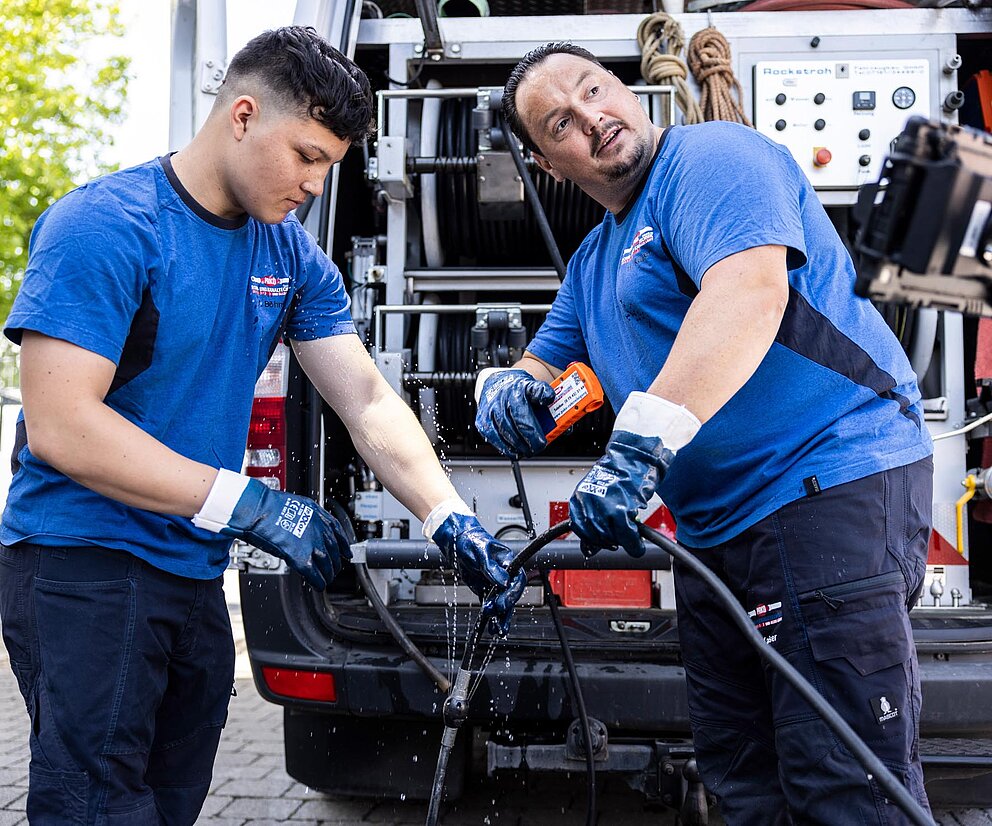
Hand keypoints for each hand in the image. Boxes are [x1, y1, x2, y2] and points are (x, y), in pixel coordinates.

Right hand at [195, 470, 350, 590]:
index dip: (344, 545)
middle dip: (335, 562)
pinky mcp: (301, 557)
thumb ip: (306, 518)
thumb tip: (306, 528)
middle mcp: (319, 529)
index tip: (346, 552)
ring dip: (328, 574)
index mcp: (318, 515)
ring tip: (327, 579)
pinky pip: (315, 574)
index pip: (338, 532)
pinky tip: (319, 585)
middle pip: (334, 551)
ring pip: (327, 564)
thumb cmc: (269, 506)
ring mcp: (312, 544)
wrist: (257, 510)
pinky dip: (318, 581)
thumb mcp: (296, 505)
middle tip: (334, 569)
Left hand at [432, 512, 526, 634]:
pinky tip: (492, 627)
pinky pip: (490, 604)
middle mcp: (504, 574)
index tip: (503, 602)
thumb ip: (491, 568)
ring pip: (502, 603)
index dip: (512, 592)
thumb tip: (503, 581)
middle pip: (510, 594)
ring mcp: (494, 583)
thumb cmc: (471, 541)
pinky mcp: (484, 589)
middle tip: (495, 612)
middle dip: (504, 606)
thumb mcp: (480, 552)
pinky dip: (491, 616)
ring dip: (501, 617)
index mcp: (508, 562)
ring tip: (498, 630)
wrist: (457, 541)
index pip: (517, 580)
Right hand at [475, 368, 555, 458]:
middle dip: (530, 438)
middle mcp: (503, 396)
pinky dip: (504, 447)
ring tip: (528, 451)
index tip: (545, 436)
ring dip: (518, 445)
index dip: (540, 418)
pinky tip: (514, 451)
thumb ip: (553, 409)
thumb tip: (566, 427)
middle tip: (539, 446)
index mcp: (520, 387)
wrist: (499, 383)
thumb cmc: (518, 389)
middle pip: (517, 421)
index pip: (534, 398)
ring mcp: (490, 408)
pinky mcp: (482, 419)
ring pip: (504, 431)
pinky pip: (492, 436)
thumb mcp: (537, 388)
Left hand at [569, 392, 699, 557]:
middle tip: (617, 539)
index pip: (579, 528)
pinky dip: (634, 545)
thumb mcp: (598, 495)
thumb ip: (592, 520)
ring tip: (628, 539)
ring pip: (611, 538)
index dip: (591, 539)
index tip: (599, 543)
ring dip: (621, 543)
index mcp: (580, 497)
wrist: (634, 458)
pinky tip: (637, 545)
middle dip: (608, 542)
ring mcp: (606, 506)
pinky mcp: (623, 509)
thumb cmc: (618, 474)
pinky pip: (627, 536)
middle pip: (595, 536)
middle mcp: (590, 502)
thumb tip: (588, 549)